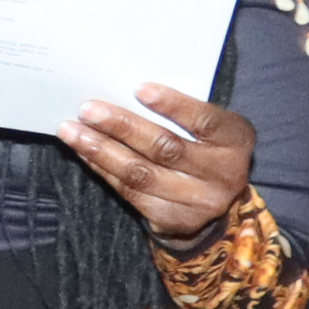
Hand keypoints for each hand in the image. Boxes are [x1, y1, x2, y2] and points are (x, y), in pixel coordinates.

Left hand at [64, 82, 255, 244]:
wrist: (215, 200)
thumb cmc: (204, 145)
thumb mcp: (209, 126)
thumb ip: (181, 112)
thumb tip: (125, 91)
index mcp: (236, 140)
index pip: (206, 121)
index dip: (174, 105)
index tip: (138, 88)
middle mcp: (224, 174)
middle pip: (165, 148)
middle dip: (122, 127)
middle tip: (88, 109)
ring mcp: (198, 202)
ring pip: (141, 174)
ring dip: (101, 150)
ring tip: (72, 131)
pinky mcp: (172, 219)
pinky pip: (130, 192)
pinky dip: (102, 169)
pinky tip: (84, 152)